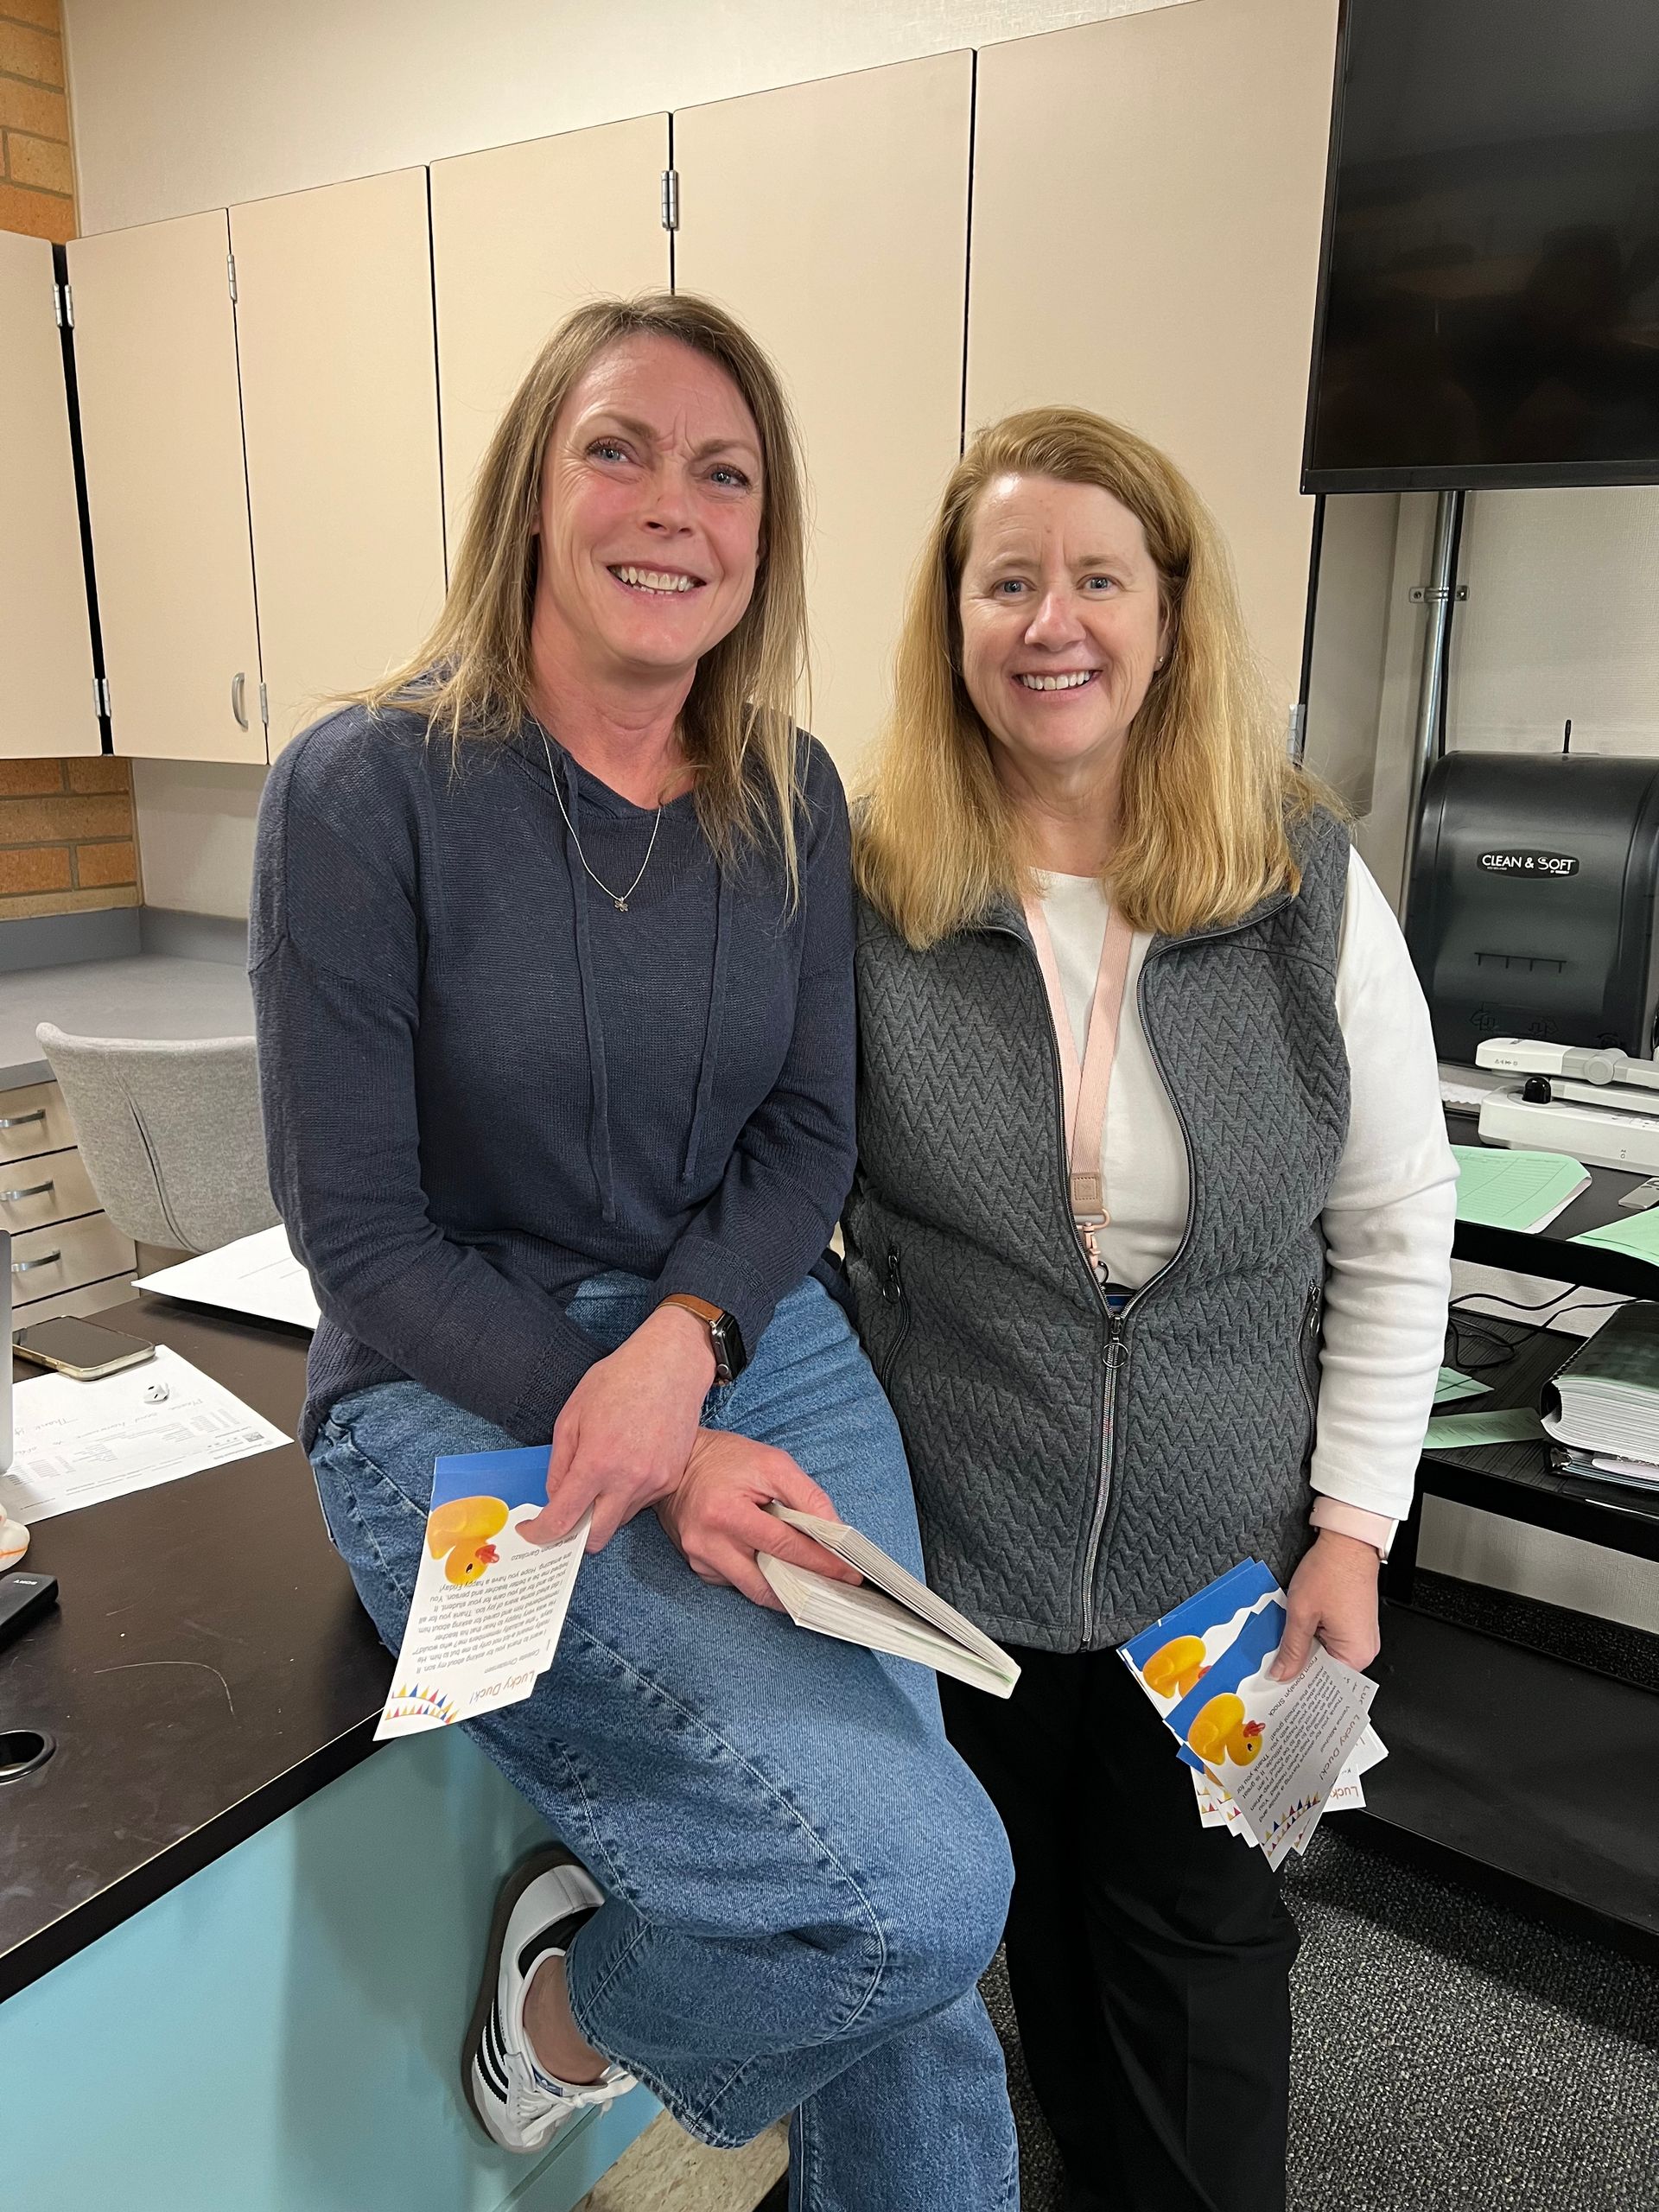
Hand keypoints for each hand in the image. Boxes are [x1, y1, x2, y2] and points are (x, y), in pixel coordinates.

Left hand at [520, 1305, 715, 1551]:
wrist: (671, 1366)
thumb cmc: (618, 1380)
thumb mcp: (571, 1415)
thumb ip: (559, 1464)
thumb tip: (555, 1497)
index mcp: (597, 1463)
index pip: (563, 1520)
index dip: (541, 1533)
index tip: (532, 1531)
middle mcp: (628, 1481)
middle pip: (595, 1537)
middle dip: (575, 1533)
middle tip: (566, 1512)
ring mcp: (654, 1483)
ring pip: (619, 1519)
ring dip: (603, 1510)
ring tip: (602, 1473)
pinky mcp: (672, 1479)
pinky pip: (641, 1502)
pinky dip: (626, 1494)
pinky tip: (626, 1463)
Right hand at [655, 1429, 864, 1610]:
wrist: (679, 1464)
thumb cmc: (728, 1460)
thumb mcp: (774, 1464)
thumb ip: (808, 1497)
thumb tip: (835, 1532)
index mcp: (726, 1514)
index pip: (785, 1547)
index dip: (821, 1562)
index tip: (849, 1574)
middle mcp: (708, 1544)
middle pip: (768, 1584)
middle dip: (806, 1589)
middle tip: (836, 1590)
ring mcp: (700, 1560)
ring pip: (754, 1591)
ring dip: (786, 1590)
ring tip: (817, 1584)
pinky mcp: (699, 1567)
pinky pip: (739, 1583)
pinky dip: (763, 1579)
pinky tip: (782, 1570)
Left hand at [1270, 1529, 1380, 1680]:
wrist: (1348, 1541)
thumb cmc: (1332, 1570)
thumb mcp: (1301, 1612)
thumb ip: (1291, 1648)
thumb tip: (1282, 1674)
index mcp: (1355, 1654)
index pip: (1324, 1683)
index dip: (1298, 1685)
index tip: (1277, 1686)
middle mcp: (1363, 1649)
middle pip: (1325, 1670)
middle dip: (1299, 1665)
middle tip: (1274, 1663)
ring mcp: (1360, 1637)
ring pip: (1325, 1654)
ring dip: (1305, 1648)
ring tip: (1287, 1640)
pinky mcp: (1354, 1625)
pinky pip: (1331, 1640)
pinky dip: (1313, 1636)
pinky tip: (1298, 1628)